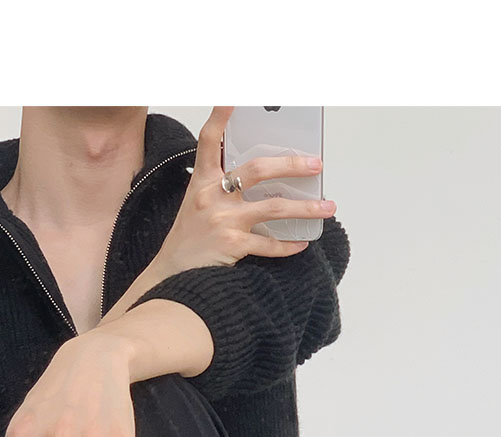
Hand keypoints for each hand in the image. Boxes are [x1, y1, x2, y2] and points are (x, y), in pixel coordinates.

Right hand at [156, 105, 336, 274]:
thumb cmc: (189, 239)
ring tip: (327, 207)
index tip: (233, 96)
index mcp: (201, 181)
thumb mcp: (197, 204)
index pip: (209, 141)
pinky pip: (269, 243)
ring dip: (305, 208)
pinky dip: (288, 245)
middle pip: (257, 170)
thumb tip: (264, 177)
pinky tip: (301, 242)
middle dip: (291, 164)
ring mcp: (223, 220)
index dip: (220, 117)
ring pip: (274, 208)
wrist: (173, 276)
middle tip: (315, 164)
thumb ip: (222, 187)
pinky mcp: (232, 245)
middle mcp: (211, 196)